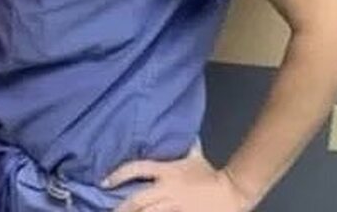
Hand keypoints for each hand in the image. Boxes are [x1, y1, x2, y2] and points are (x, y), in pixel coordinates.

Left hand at [104, 150, 254, 211]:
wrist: (231, 193)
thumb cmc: (211, 175)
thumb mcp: (195, 156)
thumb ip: (186, 145)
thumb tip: (185, 132)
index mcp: (167, 171)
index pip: (137, 169)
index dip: (118, 175)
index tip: (104, 182)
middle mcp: (167, 189)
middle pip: (138, 200)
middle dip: (122, 207)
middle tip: (108, 210)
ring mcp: (175, 207)